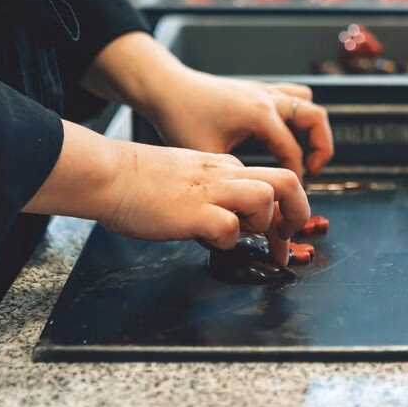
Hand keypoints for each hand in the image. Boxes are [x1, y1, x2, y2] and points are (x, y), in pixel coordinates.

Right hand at [24, 122, 308, 264]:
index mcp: (225, 166)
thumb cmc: (141, 180)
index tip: (282, 235)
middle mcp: (225, 174)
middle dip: (298, 213)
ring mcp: (211, 191)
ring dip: (261, 223)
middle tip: (287, 238)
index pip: (273, 182)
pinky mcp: (194, 211)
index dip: (285, 211)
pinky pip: (229, 228)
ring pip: (266, 198)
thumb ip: (217, 191)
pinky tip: (207, 239)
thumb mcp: (191, 177)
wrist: (109, 175)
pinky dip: (225, 240)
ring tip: (238, 233)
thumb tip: (236, 220)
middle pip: (286, 181)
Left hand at [149, 69, 332, 180]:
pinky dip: (297, 113)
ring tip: (304, 152)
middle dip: (321, 148)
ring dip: (312, 128)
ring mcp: (264, 90)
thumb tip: (247, 206)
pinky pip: (291, 95)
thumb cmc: (181, 118)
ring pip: (307, 102)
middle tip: (311, 172)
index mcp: (259, 115)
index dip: (294, 179)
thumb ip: (233, 179)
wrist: (166, 88)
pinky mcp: (256, 88)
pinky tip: (284, 132)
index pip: (293, 152)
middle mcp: (267, 98)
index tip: (286, 196)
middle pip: (315, 119)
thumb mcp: (206, 154)